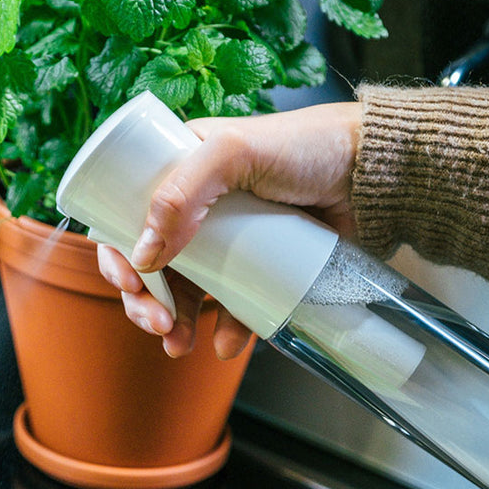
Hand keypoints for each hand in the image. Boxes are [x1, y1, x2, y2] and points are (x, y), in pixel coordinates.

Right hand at [98, 101, 361, 357]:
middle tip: (156, 323)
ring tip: (179, 344)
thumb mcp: (234, 152)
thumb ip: (182, 193)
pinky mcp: (256, 268)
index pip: (126, 217)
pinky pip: (230, 305)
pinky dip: (224, 329)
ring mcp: (226, 241)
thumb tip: (142, 254)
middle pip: (151, 264)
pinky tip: (225, 344)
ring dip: (174, 323)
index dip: (117, 254)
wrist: (372, 172)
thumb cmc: (306, 145)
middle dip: (144, 301)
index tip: (129, 281)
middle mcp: (195, 209)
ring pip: (184, 291)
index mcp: (178, 172)